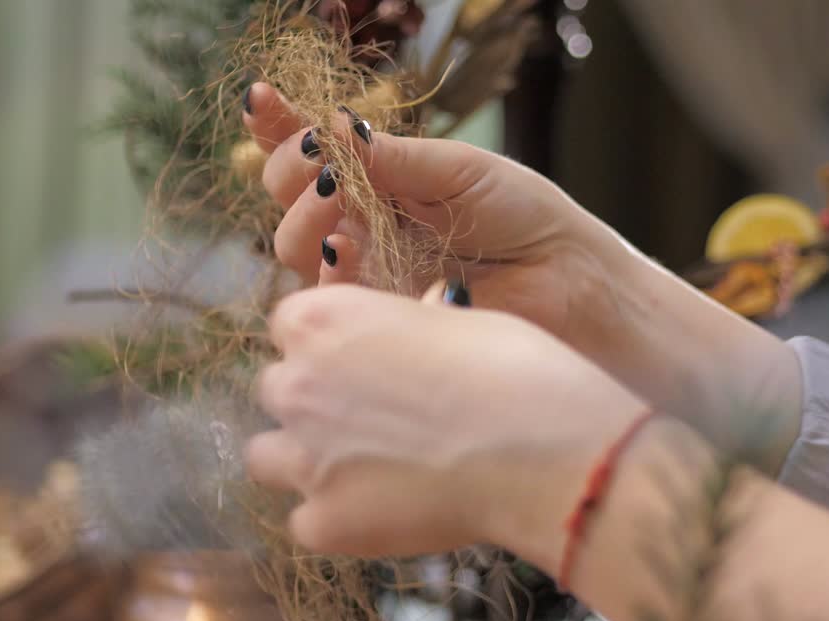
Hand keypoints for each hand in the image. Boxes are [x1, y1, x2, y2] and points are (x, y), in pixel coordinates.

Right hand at [243, 82, 616, 344]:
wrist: (567, 282)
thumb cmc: (525, 218)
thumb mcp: (459, 170)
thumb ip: (393, 157)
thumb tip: (332, 126)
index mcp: (380, 180)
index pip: (313, 152)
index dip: (278, 126)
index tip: (260, 97)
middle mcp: (361, 224)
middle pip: (287, 199)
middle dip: (288, 172)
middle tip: (315, 163)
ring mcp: (365, 271)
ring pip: (294, 247)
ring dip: (302, 218)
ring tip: (335, 201)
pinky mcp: (375, 315)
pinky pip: (327, 296)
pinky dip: (326, 269)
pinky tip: (343, 249)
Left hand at [244, 283, 647, 560]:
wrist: (539, 450)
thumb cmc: (512, 370)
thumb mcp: (447, 319)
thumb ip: (394, 332)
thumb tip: (396, 348)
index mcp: (320, 320)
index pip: (288, 327)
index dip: (326, 347)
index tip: (363, 363)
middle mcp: (296, 383)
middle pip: (277, 391)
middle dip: (314, 403)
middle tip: (372, 420)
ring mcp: (304, 458)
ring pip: (267, 458)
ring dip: (304, 461)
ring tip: (365, 472)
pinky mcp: (322, 523)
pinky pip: (305, 522)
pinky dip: (336, 521)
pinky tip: (385, 514)